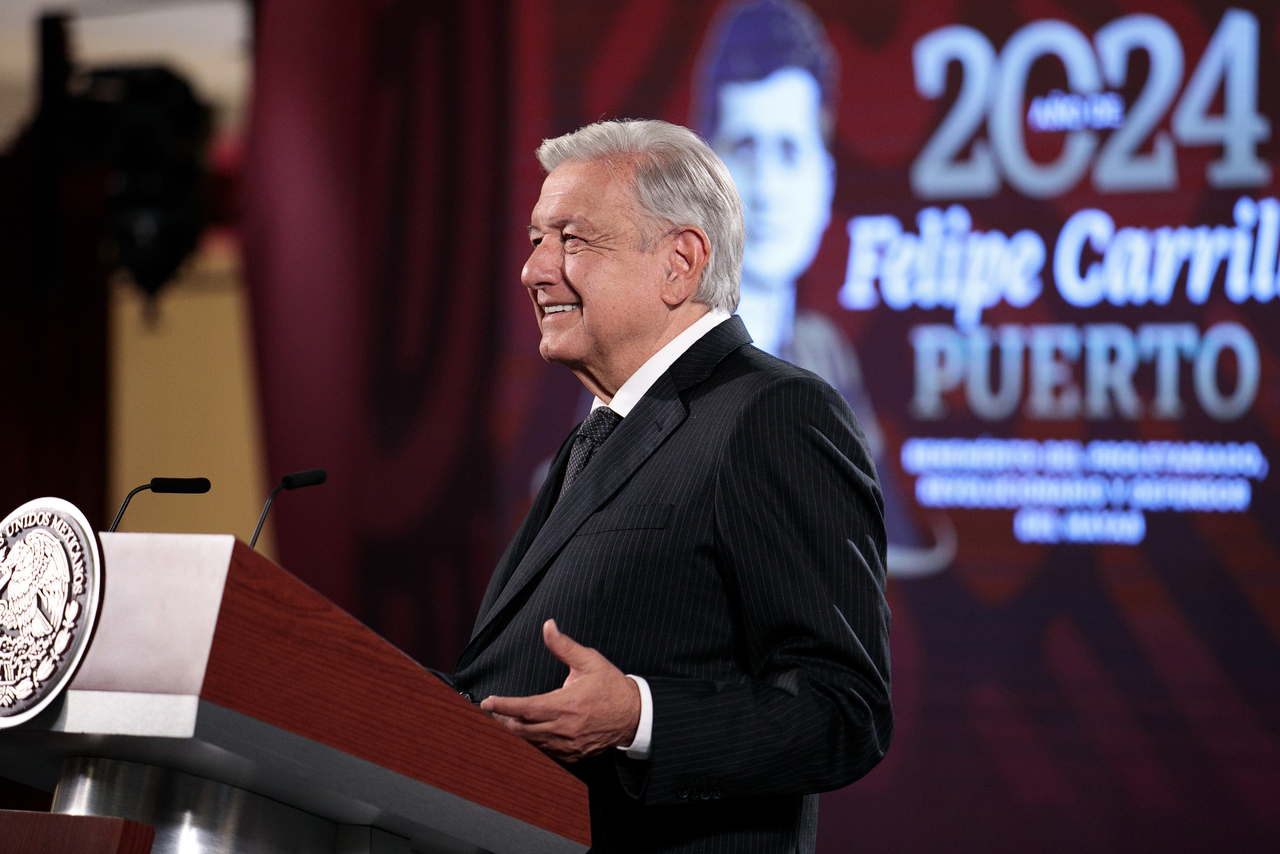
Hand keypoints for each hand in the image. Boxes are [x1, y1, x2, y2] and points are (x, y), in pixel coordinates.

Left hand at [480, 619, 640, 762]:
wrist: (634, 715)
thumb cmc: (611, 686)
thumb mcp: (589, 661)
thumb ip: (564, 646)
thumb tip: (548, 626)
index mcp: (566, 704)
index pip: (526, 707)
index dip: (503, 706)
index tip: (486, 703)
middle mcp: (564, 728)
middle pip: (522, 729)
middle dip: (503, 720)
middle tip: (490, 712)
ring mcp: (568, 745)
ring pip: (532, 743)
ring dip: (516, 732)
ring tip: (504, 721)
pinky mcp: (573, 754)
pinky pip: (546, 752)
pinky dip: (533, 743)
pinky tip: (527, 733)